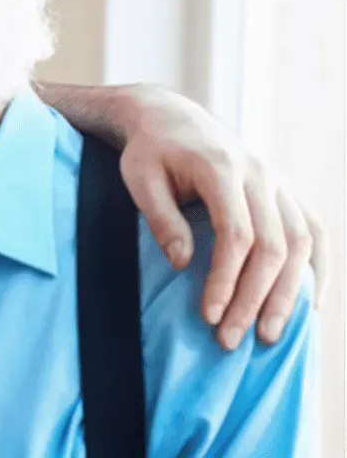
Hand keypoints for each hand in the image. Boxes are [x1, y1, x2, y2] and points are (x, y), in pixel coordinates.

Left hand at [118, 86, 329, 349]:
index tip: (209, 316)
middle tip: (231, 340)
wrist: (172, 118)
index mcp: (221, 167)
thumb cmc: (150, 151)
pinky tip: (309, 305)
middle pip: (273, 245)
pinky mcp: (285, 191)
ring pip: (301, 242)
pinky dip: (317, 269)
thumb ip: (161, 218)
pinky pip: (314, 231)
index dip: (226, 279)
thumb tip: (182, 263)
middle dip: (254, 298)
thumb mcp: (139, 178)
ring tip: (269, 335)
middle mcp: (260, 174)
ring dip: (288, 293)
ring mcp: (279, 182)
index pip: (236, 234)